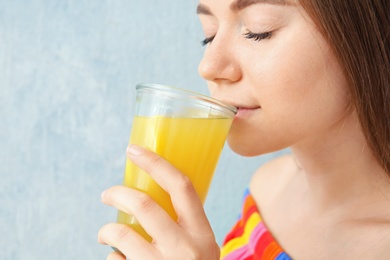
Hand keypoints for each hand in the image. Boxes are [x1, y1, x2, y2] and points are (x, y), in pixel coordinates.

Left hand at [98, 145, 219, 259]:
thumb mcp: (199, 248)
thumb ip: (183, 225)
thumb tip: (145, 196)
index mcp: (203, 234)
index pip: (182, 186)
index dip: (156, 163)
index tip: (133, 150)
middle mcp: (185, 250)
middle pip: (144, 205)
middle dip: (117, 193)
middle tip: (106, 194)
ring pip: (121, 234)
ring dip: (105, 229)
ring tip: (104, 234)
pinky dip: (112, 258)